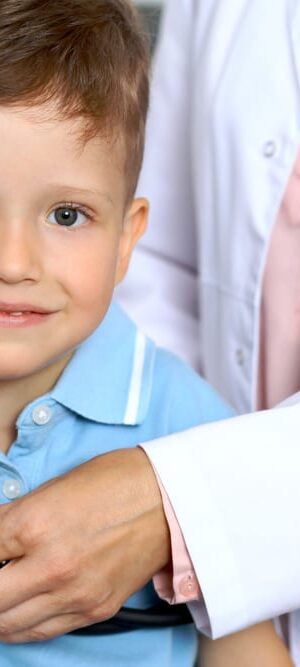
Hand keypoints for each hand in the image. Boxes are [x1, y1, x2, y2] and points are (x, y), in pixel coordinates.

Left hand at [0, 447, 170, 642]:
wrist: (169, 499)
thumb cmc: (116, 482)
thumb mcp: (53, 488)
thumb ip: (16, 518)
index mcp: (34, 525)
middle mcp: (51, 566)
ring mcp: (74, 594)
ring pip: (10, 625)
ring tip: (1, 597)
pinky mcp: (94, 610)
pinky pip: (43, 632)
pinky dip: (22, 626)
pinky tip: (17, 614)